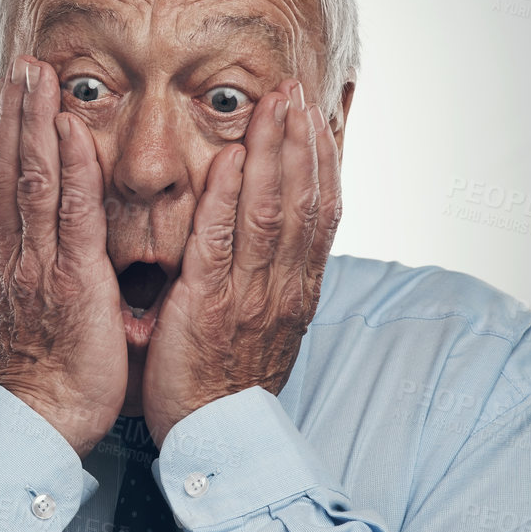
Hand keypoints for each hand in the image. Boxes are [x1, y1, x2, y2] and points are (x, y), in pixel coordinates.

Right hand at [0, 55, 126, 457]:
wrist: (46, 417)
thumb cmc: (50, 369)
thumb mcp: (33, 307)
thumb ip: (35, 265)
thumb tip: (38, 239)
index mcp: (4, 260)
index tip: (1, 91)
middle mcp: (12, 254)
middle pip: (3, 170)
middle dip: (10, 112)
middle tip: (18, 64)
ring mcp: (37, 264)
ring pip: (30, 179)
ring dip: (33, 121)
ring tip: (36, 74)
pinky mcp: (71, 278)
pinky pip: (70, 213)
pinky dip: (70, 167)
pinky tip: (70, 128)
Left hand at [141, 79, 341, 446]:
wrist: (215, 440)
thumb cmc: (228, 386)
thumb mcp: (265, 329)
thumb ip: (272, 282)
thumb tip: (281, 247)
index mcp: (297, 291)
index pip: (320, 214)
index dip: (320, 163)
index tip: (316, 119)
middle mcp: (283, 288)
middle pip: (302, 201)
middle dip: (299, 141)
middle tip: (295, 91)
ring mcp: (250, 297)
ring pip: (269, 212)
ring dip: (272, 154)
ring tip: (272, 106)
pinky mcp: (210, 307)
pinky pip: (221, 243)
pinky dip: (225, 198)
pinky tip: (228, 159)